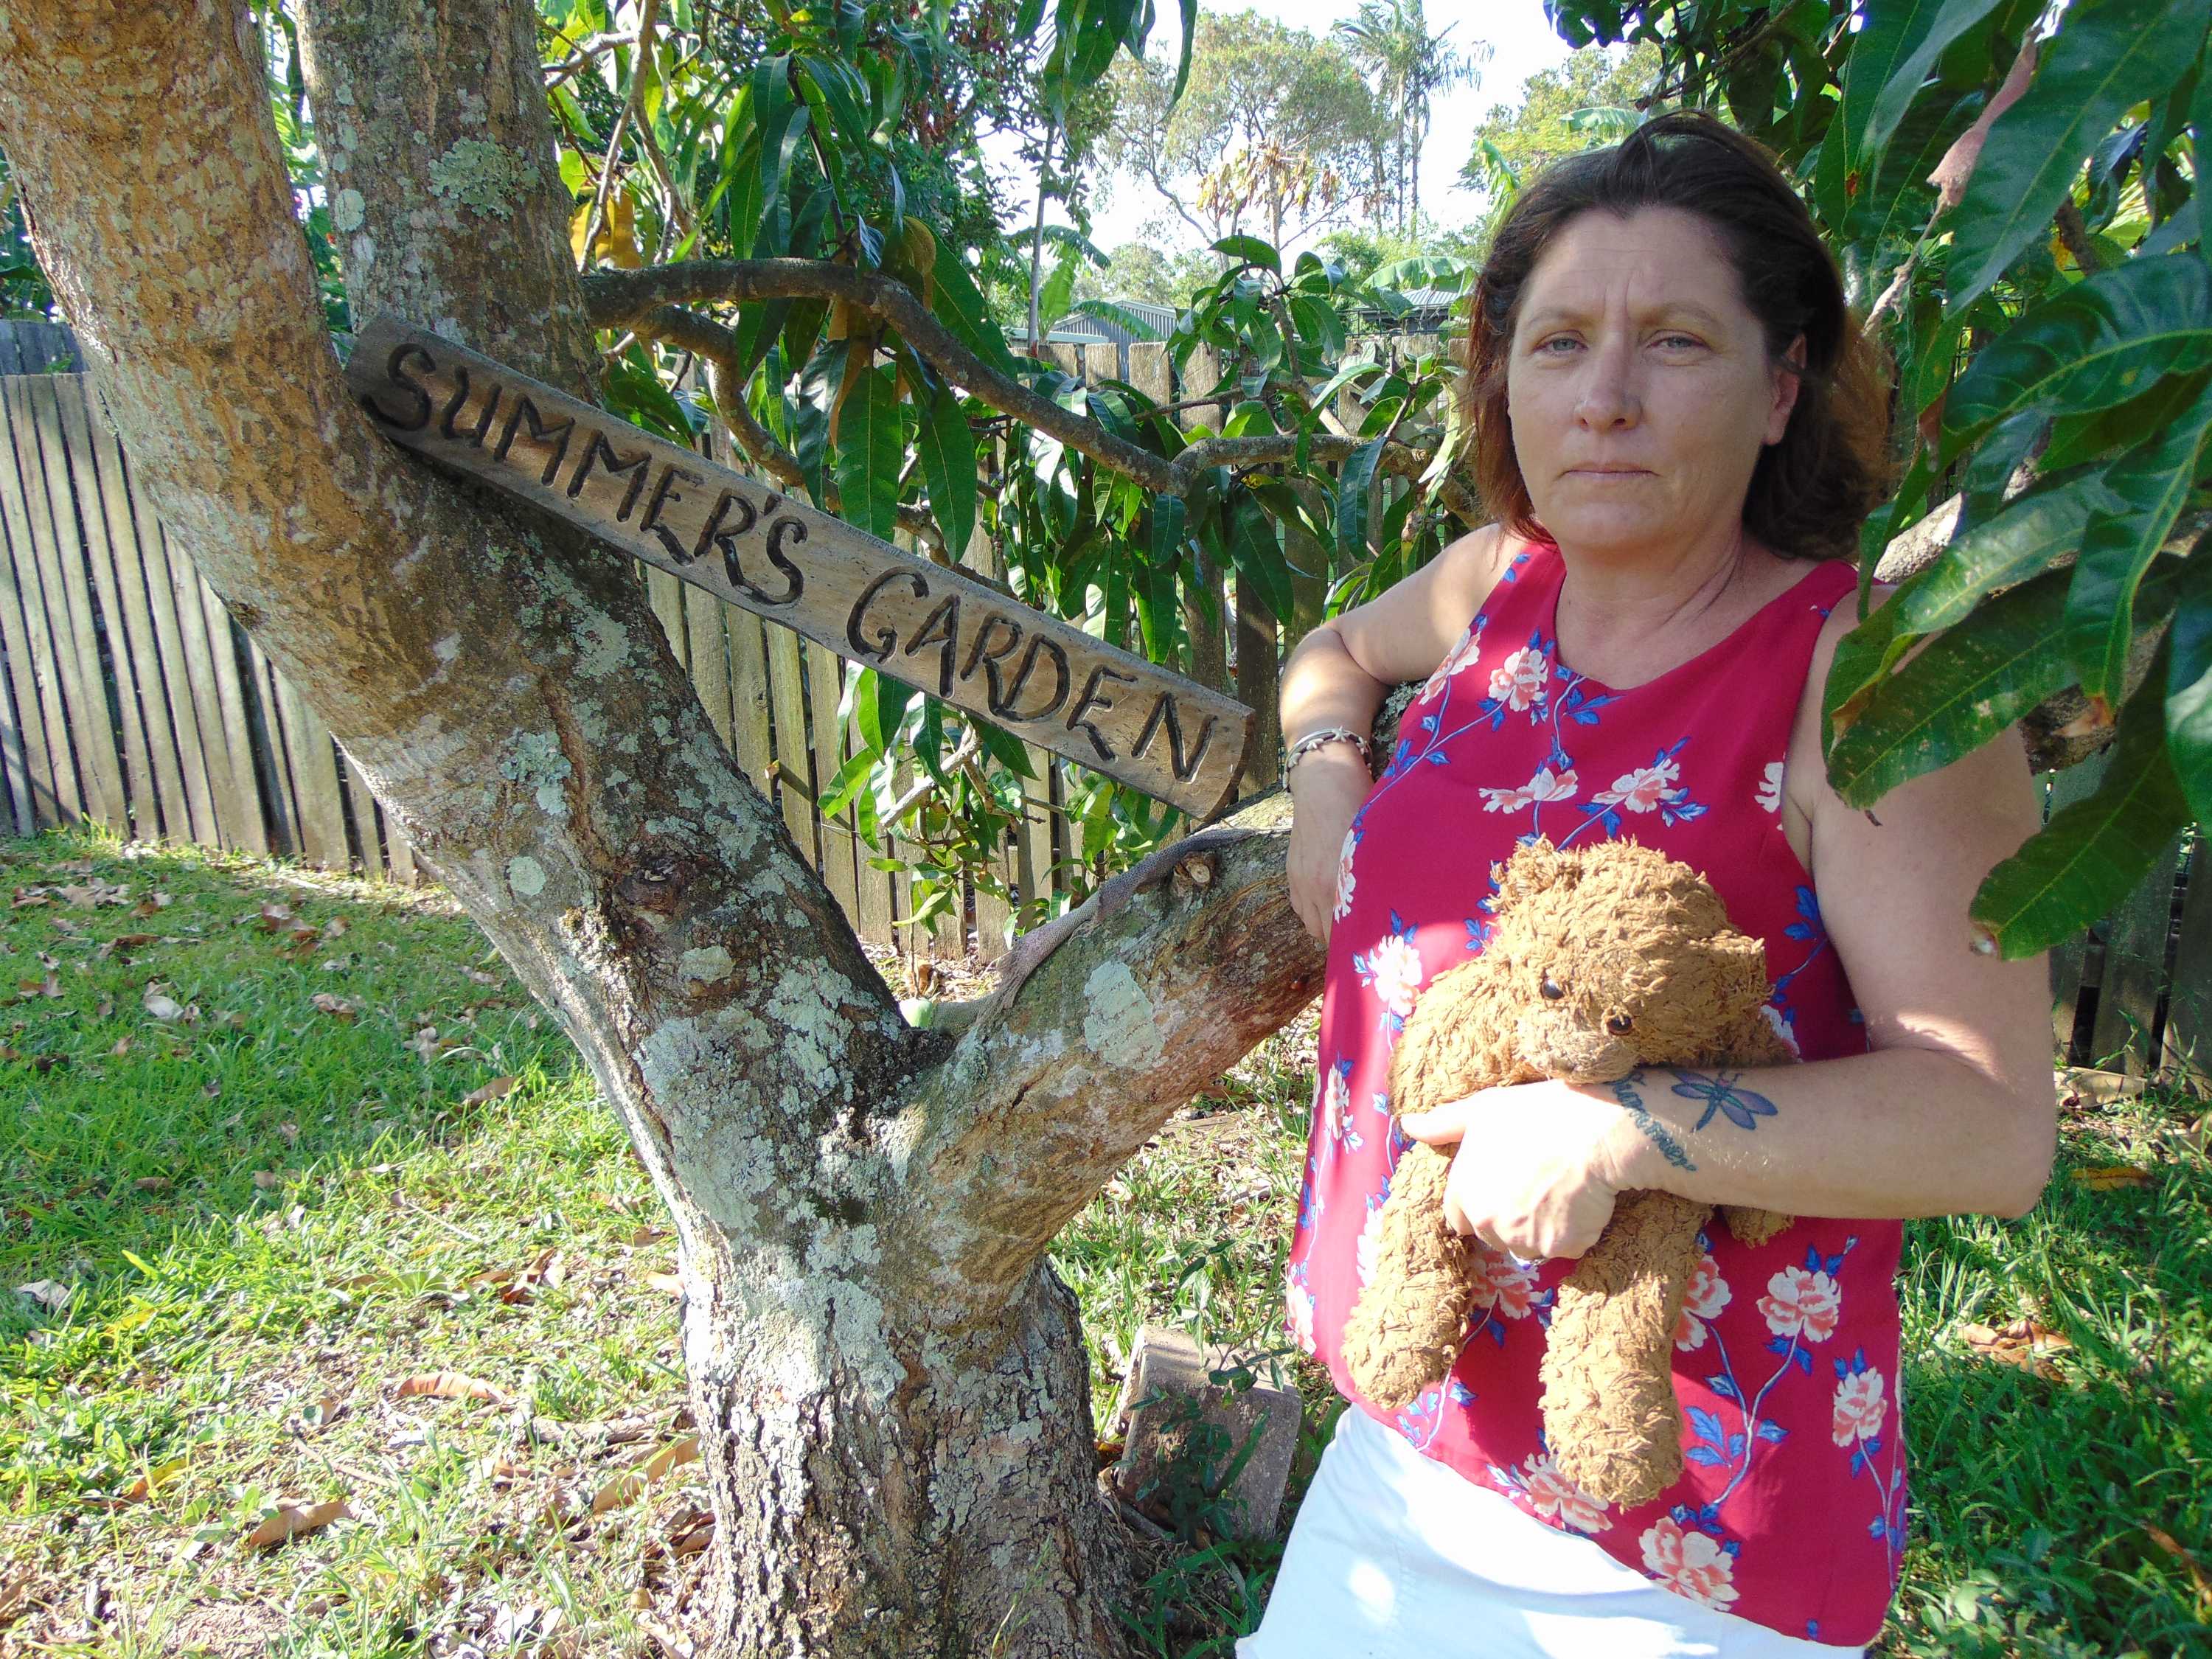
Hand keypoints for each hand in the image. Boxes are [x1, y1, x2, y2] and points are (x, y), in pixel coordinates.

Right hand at [1286, 745, 1369, 944]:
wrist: (1326, 780)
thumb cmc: (1361, 807)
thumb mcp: (1377, 844)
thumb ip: (1379, 877)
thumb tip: (1396, 905)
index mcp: (1340, 881)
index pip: (1347, 932)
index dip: (1361, 943)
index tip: (1376, 948)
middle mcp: (1316, 886)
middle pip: (1327, 934)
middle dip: (1345, 940)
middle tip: (1366, 940)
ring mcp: (1300, 880)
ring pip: (1311, 925)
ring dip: (1328, 928)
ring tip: (1348, 925)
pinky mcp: (1292, 872)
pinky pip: (1300, 908)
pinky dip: (1313, 913)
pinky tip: (1329, 906)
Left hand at [1399, 1079, 1628, 1259]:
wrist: (1595, 1130)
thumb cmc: (1536, 1113)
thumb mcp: (1482, 1110)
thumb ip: (1443, 1124)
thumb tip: (1407, 1125)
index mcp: (1464, 1192)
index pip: (1459, 1219)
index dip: (1479, 1204)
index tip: (1503, 1188)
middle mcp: (1488, 1222)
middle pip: (1494, 1235)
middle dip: (1510, 1220)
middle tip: (1536, 1185)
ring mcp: (1525, 1239)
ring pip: (1529, 1246)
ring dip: (1541, 1230)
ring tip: (1561, 1192)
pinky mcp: (1561, 1248)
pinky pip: (1565, 1248)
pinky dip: (1573, 1234)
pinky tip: (1581, 1202)